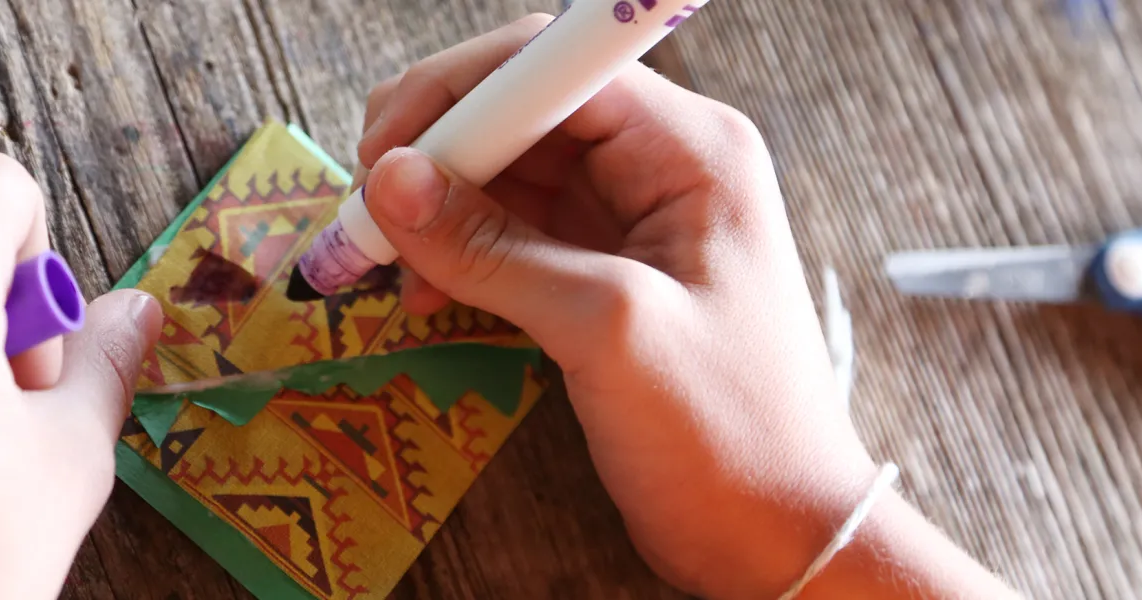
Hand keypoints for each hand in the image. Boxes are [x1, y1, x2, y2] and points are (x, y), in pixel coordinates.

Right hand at [357, 14, 1013, 598]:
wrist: (775, 534)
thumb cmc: (727, 433)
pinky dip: (458, 255)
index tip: (383, 153)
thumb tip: (390, 180)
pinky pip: (511, 234)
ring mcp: (628, 220)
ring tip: (380, 256)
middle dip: (436, 149)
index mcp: (690, 150)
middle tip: (366, 204)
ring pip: (506, 174)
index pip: (553, 69)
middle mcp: (659, 165)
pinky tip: (425, 294)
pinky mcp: (600, 273)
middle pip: (521, 112)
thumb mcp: (607, 329)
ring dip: (437, 206)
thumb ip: (494, 249)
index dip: (460, 94)